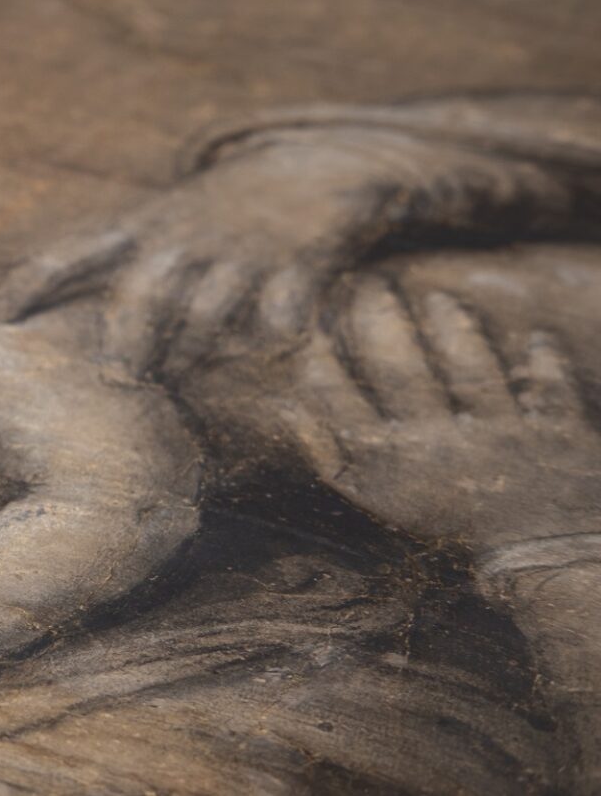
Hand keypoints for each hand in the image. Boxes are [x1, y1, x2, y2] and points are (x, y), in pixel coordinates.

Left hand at [0, 133, 433, 376]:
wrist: (313, 165)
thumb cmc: (212, 217)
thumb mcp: (155, 225)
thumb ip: (105, 266)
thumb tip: (35, 324)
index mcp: (139, 230)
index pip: (68, 255)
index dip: (28, 283)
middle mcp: (184, 239)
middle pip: (144, 293)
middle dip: (128, 338)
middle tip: (117, 375)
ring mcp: (241, 250)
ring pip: (207, 311)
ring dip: (194, 349)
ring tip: (183, 377)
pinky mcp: (298, 261)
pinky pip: (281, 311)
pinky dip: (274, 335)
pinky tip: (271, 349)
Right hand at [290, 275, 600, 549]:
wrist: (537, 551)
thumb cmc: (443, 511)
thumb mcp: (374, 495)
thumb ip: (327, 452)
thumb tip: (284, 405)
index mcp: (391, 462)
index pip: (341, 405)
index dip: (322, 368)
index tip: (314, 337)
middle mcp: (439, 446)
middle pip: (401, 375)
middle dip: (381, 326)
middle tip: (371, 287)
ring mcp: (499, 436)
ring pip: (470, 372)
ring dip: (453, 331)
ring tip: (438, 300)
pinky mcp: (554, 434)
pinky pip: (547, 391)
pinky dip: (543, 365)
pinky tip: (533, 338)